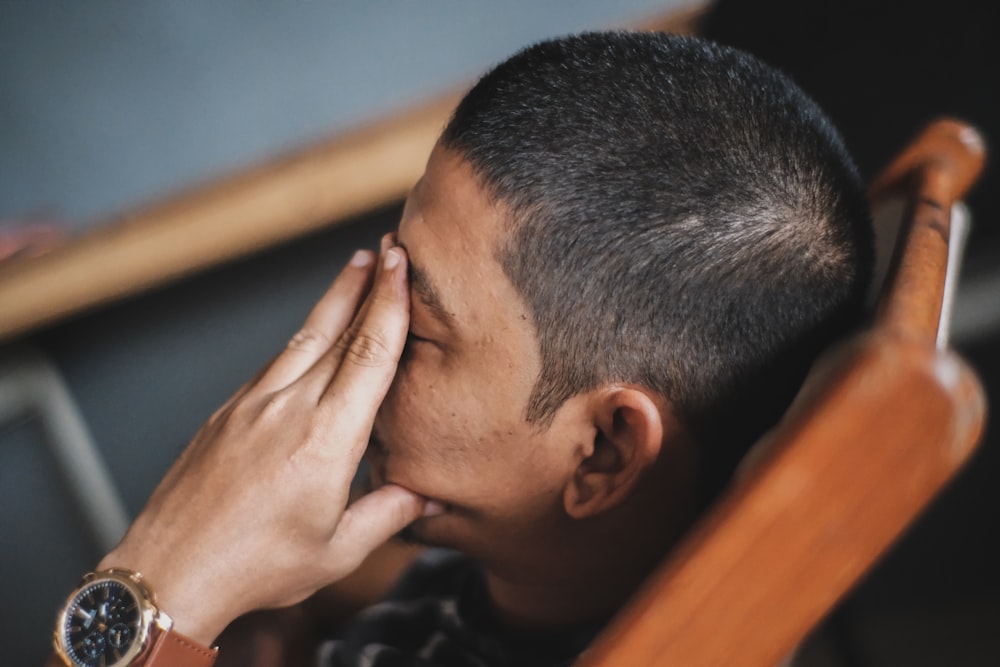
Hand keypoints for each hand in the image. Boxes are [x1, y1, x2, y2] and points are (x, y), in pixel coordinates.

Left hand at [98, 239, 434, 644]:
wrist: (172, 569)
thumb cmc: (256, 566)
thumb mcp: (337, 551)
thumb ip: (388, 514)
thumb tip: (428, 499)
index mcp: (328, 440)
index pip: (370, 355)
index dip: (390, 305)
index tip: (402, 266)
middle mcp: (290, 408)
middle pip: (338, 331)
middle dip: (368, 285)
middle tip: (388, 247)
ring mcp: (253, 404)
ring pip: (303, 337)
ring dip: (334, 299)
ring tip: (356, 267)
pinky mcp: (228, 411)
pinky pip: (274, 363)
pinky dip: (302, 338)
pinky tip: (312, 333)